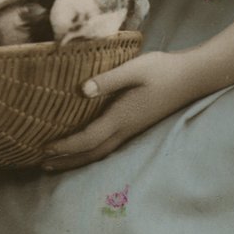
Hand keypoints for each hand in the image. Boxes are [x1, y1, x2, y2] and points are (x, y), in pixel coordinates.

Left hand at [41, 51, 195, 169]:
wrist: (191, 77)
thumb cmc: (162, 70)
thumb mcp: (135, 69)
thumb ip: (109, 80)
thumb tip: (82, 90)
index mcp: (121, 117)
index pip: (88, 138)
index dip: (65, 146)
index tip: (44, 148)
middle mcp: (125, 128)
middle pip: (92, 153)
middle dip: (67, 160)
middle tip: (42, 164)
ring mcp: (132, 129)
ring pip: (101, 151)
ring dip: (78, 158)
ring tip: (59, 162)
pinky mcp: (137, 124)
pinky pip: (109, 145)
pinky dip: (92, 150)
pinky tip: (87, 145)